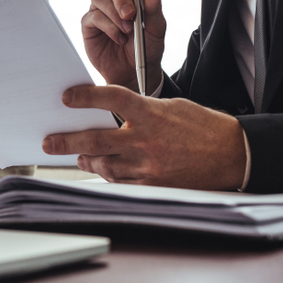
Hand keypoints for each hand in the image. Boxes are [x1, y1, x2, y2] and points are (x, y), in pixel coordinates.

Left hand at [41, 85, 246, 190]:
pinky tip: (102, 171)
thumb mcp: (172, 107)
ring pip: (105, 165)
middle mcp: (147, 140)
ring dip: (87, 161)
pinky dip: (108, 176)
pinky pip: (122, 182)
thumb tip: (115, 113)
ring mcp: (149, 166)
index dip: (85, 97)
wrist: (233, 154)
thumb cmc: (203, 127)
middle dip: (68, 141)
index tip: (67, 97)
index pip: (111, 98)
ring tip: (77, 158)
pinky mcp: (155, 185)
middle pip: (96, 140)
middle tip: (50, 142)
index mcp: (152, 114)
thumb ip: (142, 110)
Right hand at [83, 0, 165, 92]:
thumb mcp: (157, 26)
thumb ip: (155, 5)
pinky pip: (93, 17)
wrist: (135, 72)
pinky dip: (108, 27)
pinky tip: (118, 38)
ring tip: (127, 30)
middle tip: (131, 16)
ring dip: (114, 13)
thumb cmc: (147, 47)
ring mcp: (100, 10)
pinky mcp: (89, 25)